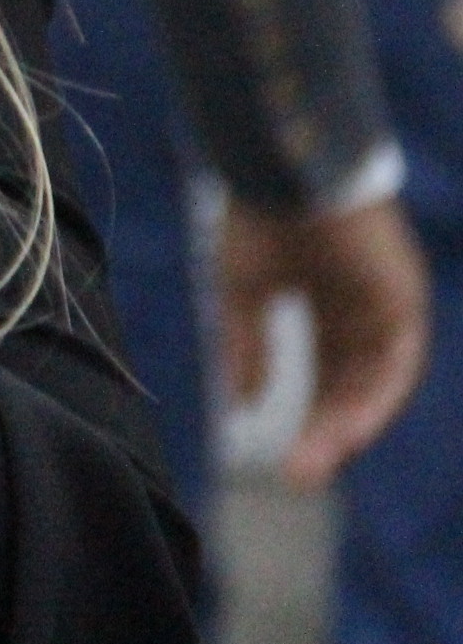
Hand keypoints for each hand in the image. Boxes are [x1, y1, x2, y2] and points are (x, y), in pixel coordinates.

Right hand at [216, 190, 429, 490]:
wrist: (284, 167)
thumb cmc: (259, 217)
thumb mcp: (242, 291)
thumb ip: (248, 349)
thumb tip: (239, 405)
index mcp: (326, 299)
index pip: (326, 371)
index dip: (309, 413)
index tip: (284, 458)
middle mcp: (362, 307)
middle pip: (351, 383)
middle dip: (325, 430)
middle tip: (297, 476)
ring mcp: (386, 302)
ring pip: (374, 380)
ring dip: (349, 424)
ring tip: (316, 461)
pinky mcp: (402, 297)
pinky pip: (398, 360)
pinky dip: (376, 396)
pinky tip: (350, 426)